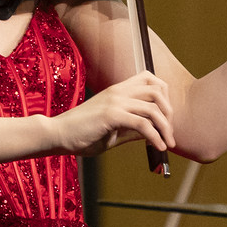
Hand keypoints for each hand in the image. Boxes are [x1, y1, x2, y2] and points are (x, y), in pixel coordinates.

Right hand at [51, 71, 174, 156]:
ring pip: (153, 108)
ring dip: (165, 128)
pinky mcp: (111, 115)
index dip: (164, 95)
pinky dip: (154, 136)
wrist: (57, 135)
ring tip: (167, 144)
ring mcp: (115, 101)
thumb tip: (153, 132)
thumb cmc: (81, 133)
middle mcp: (118, 91)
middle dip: (169, 112)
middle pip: (157, 91)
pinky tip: (157, 147)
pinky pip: (142, 124)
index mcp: (118, 90)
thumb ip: (132, 128)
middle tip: (169, 132)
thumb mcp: (113, 129)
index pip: (150, 79)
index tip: (165, 117)